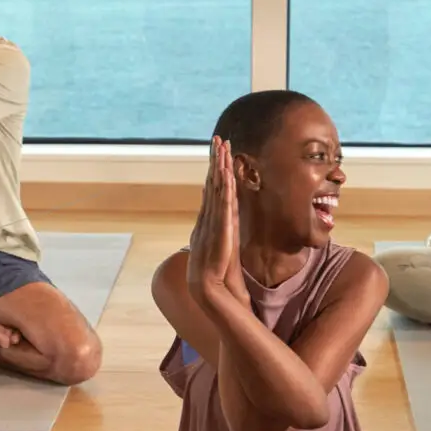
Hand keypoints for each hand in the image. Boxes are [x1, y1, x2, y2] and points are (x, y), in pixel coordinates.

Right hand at [188, 137, 245, 304]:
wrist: (211, 292)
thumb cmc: (219, 274)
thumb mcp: (223, 247)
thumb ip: (222, 231)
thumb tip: (223, 220)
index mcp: (208, 222)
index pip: (211, 190)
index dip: (215, 170)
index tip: (218, 152)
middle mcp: (207, 218)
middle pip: (211, 183)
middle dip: (215, 160)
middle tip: (217, 139)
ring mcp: (210, 222)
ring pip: (215, 188)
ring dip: (218, 166)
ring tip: (221, 146)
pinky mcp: (218, 229)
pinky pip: (221, 203)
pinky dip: (222, 186)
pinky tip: (224, 172)